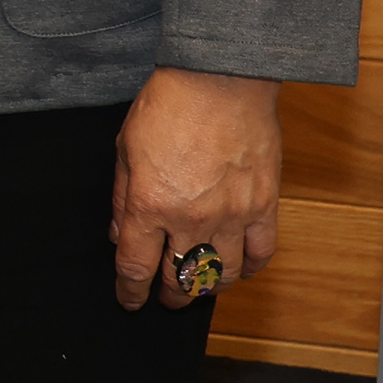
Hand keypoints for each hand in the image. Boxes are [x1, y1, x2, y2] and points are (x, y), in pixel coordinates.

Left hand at [112, 67, 281, 307]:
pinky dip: (248, 267)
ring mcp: (231, 216)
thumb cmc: (167, 107)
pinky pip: (260, 254)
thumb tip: (118, 231)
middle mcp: (190, 219)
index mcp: (148, 205)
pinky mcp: (264, 207)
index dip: (130, 291)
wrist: (219, 81)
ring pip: (221, 275)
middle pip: (179, 278)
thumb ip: (120, 196)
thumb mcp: (125, 149)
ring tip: (197, 286)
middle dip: (169, 295)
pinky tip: (237, 267)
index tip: (129, 301)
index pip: (136, 266)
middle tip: (164, 297)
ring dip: (207, 287)